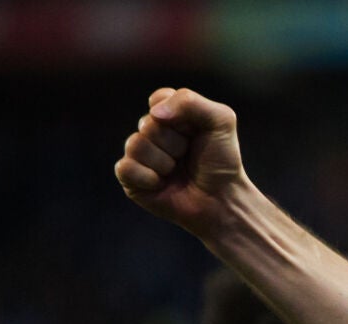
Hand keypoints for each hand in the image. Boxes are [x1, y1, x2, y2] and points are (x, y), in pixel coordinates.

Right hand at [114, 87, 246, 237]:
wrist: (221, 200)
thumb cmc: (221, 161)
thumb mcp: (221, 121)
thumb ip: (190, 102)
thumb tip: (155, 113)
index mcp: (171, 113)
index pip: (159, 99)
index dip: (179, 117)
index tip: (195, 131)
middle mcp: (152, 131)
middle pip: (148, 124)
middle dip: (175, 143)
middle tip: (188, 156)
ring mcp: (140, 153)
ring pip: (136, 145)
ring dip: (164, 162)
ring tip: (177, 170)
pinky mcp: (131, 177)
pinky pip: (125, 168)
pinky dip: (148, 178)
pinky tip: (162, 184)